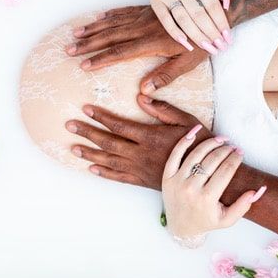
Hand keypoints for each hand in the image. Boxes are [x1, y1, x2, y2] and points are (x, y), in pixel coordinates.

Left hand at [65, 94, 211, 189]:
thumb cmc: (200, 146)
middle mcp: (141, 154)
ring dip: (89, 154)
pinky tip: (91, 169)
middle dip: (87, 133)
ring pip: (109, 161)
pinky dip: (104, 173)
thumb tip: (140, 97)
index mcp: (151, 136)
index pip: (119, 125)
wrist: (208, 177)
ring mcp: (140, 169)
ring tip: (73, 148)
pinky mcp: (142, 180)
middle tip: (69, 125)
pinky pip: (119, 177)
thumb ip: (162, 109)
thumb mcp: (186, 121)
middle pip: (108, 142)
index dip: (101, 116)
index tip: (86, 109)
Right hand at [66, 6, 208, 94]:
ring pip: (113, 22)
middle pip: (110, 36)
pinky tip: (98, 18)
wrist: (214, 11)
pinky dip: (109, 15)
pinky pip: (124, 11)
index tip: (84, 66)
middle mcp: (144, 27)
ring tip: (76, 34)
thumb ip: (165, 76)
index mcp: (151, 42)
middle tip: (69, 50)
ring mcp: (145, 16)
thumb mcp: (188, 63)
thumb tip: (143, 90)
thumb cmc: (203, 42)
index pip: (120, 52)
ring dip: (93, 29)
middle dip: (88, 44)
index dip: (101, 60)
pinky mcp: (149, 9)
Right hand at [151, 0, 231, 53]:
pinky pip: (166, 21)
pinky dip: (175, 34)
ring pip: (184, 20)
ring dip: (197, 37)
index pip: (212, 5)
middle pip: (199, 15)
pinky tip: (187, 44)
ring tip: (208, 48)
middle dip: (211, 34)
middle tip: (220, 47)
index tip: (228, 37)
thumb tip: (225, 4)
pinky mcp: (156, 2)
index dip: (221, 23)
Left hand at [162, 125, 265, 244]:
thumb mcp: (227, 219)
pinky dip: (185, 141)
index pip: (225, 171)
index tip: (240, 153)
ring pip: (195, 155)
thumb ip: (244, 205)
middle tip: (232, 146)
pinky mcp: (167, 177)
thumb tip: (260, 189)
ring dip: (210, 143)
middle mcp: (190, 189)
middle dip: (225, 150)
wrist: (180, 226)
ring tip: (220, 139)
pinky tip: (195, 132)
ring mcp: (177, 181)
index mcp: (206, 199)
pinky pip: (175, 155)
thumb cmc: (206, 221)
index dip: (235, 159)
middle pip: (211, 161)